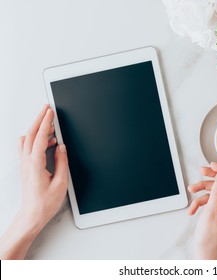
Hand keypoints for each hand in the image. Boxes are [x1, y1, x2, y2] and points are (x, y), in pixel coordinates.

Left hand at [18, 104, 68, 231]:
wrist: (32, 215)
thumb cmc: (44, 203)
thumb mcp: (60, 182)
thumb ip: (61, 162)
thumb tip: (61, 147)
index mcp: (35, 164)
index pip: (40, 137)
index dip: (45, 122)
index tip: (49, 112)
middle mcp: (26, 162)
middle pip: (30, 134)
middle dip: (38, 119)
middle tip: (46, 109)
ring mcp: (24, 164)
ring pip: (27, 139)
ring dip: (37, 129)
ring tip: (50, 126)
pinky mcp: (25, 166)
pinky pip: (27, 147)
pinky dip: (36, 139)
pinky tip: (47, 142)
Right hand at [188, 162, 216, 259]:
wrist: (205, 254)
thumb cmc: (209, 240)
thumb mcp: (211, 213)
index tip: (213, 166)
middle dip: (211, 178)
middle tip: (201, 171)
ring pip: (216, 191)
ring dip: (202, 191)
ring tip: (191, 190)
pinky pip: (211, 200)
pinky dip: (201, 202)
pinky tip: (193, 209)